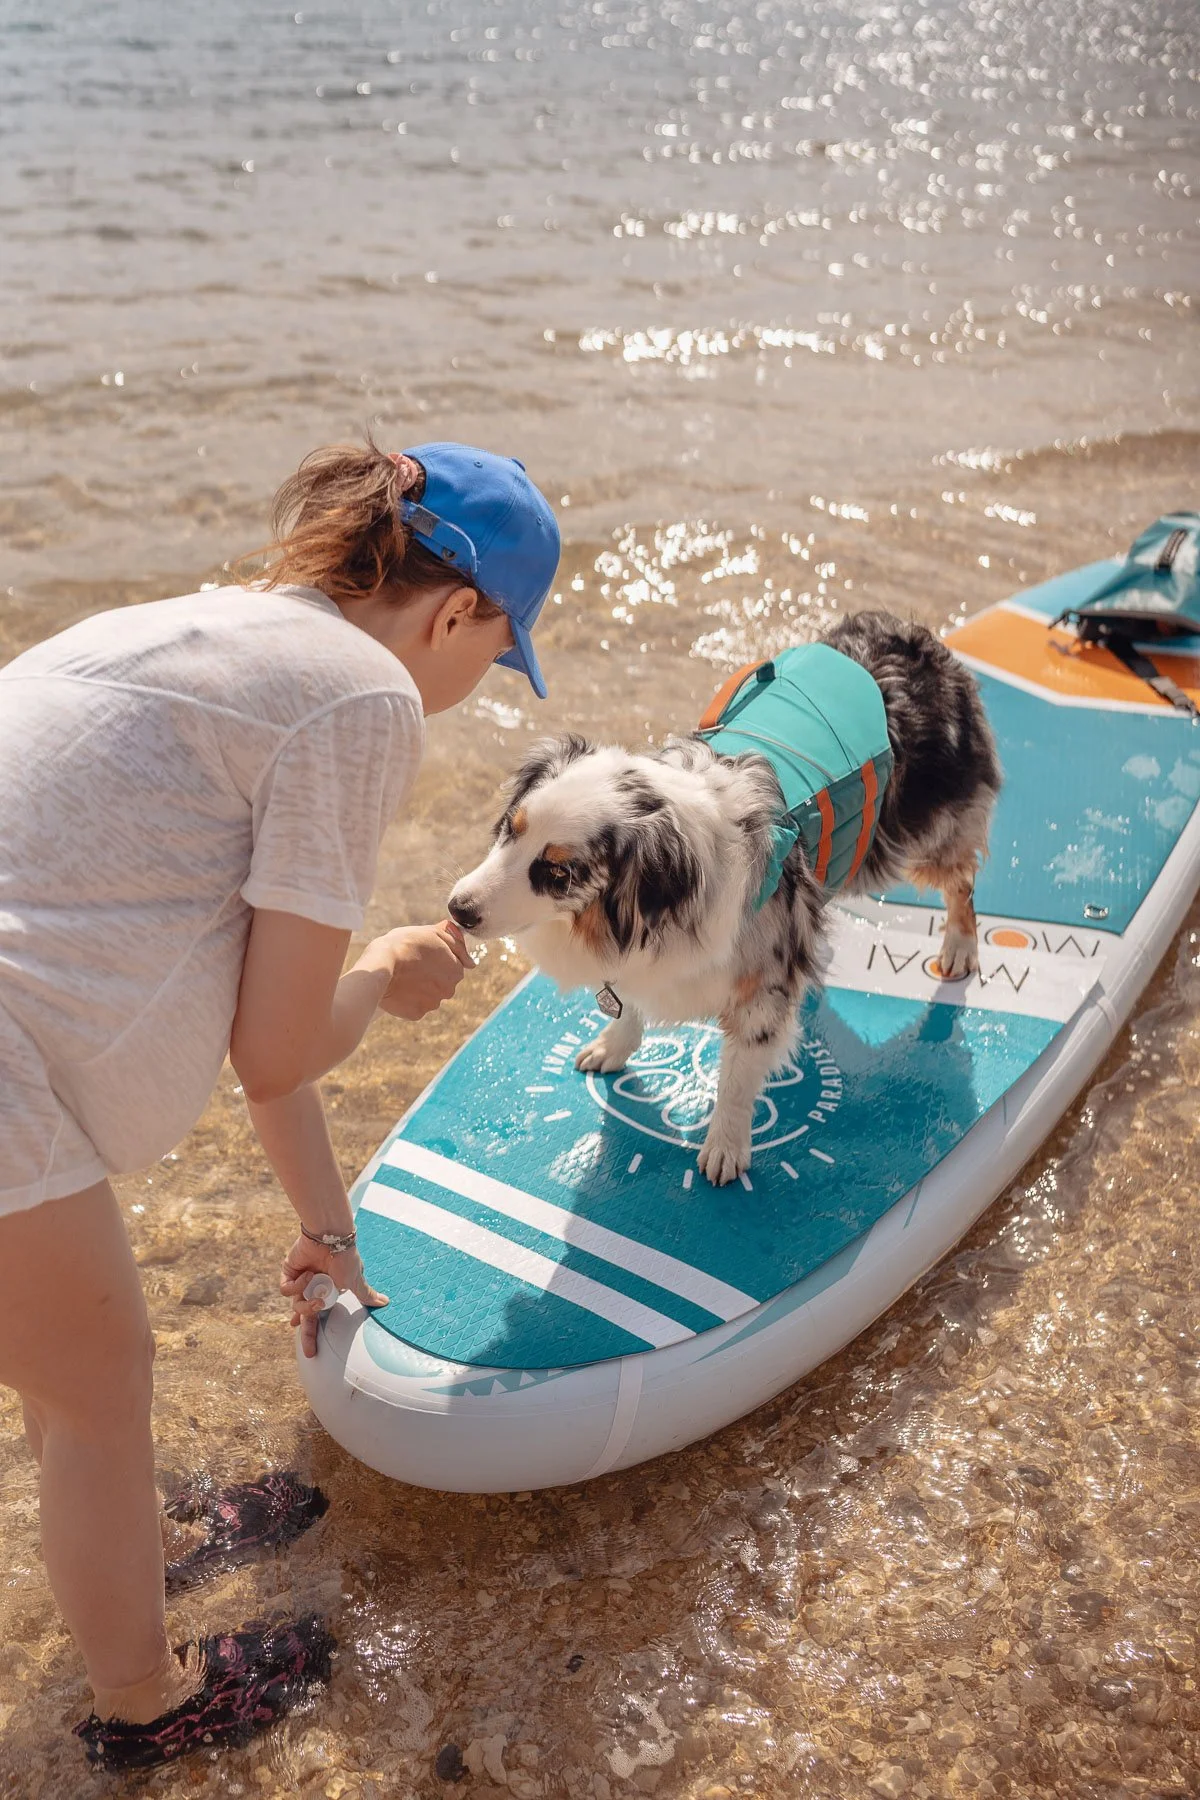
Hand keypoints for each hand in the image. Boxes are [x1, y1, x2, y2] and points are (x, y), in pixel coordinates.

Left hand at [280, 1234, 388, 1359]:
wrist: (330, 1239)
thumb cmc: (344, 1258)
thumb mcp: (356, 1280)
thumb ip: (366, 1294)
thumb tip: (386, 1302)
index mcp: (326, 1292)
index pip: (318, 1316)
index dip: (312, 1331)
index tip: (312, 1352)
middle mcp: (311, 1289)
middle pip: (304, 1317)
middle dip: (306, 1335)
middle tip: (309, 1352)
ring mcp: (299, 1281)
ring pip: (296, 1305)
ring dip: (307, 1304)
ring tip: (318, 1294)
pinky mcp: (288, 1272)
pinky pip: (287, 1290)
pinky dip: (297, 1285)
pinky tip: (308, 1274)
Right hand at [365, 920, 473, 1020]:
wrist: (381, 964)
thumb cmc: (406, 944)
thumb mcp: (433, 933)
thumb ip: (457, 945)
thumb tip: (471, 961)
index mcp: (456, 971)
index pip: (452, 966)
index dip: (436, 960)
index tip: (422, 956)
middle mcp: (449, 990)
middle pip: (441, 983)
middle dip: (429, 976)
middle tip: (411, 966)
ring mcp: (432, 1004)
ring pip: (427, 996)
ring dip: (418, 989)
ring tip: (402, 977)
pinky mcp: (416, 1014)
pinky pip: (413, 1007)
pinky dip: (406, 1000)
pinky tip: (397, 989)